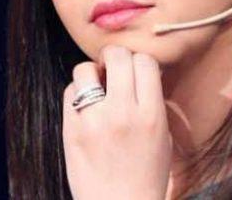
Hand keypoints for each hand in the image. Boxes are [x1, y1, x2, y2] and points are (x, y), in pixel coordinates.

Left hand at [62, 45, 172, 199]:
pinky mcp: (71, 130)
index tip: (136, 69)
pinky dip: (77, 92)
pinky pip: (69, 93)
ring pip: (85, 69)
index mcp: (151, 114)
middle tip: (113, 67)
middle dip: (114, 57)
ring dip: (92, 72)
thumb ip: (152, 102)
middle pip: (116, 56)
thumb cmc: (146, 174)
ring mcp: (94, 121)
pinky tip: (85, 105)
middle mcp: (123, 113)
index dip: (139, 61)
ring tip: (96, 85)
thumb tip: (138, 71)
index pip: (145, 62)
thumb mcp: (162, 136)